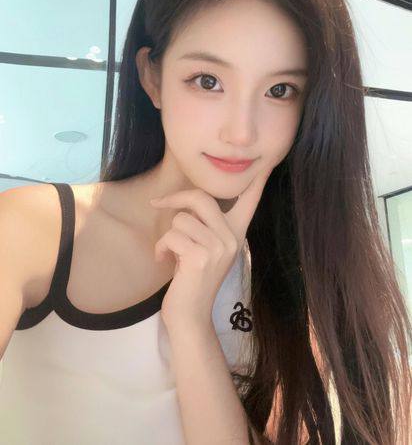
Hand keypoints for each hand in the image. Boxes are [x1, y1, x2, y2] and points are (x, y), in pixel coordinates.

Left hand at [149, 169, 270, 329]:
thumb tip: (185, 203)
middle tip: (159, 204)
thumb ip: (205, 227)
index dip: (257, 182)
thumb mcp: (205, 249)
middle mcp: (232, 238)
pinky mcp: (200, 257)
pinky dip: (161, 247)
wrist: (189, 316)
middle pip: (203, 198)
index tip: (266, 164)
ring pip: (181, 219)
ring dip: (167, 235)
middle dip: (176, 198)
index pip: (250, 202)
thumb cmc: (192, 279)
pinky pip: (172, 235)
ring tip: (169, 252)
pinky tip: (164, 261)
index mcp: (236, 234)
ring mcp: (218, 248)